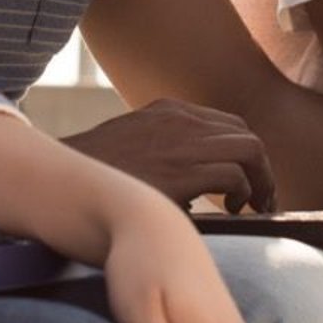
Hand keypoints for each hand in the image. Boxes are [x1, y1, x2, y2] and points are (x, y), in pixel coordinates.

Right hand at [64, 100, 277, 212]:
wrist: (60, 181)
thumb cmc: (93, 175)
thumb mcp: (131, 146)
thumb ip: (162, 153)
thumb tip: (190, 186)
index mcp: (169, 111)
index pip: (227, 124)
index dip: (244, 154)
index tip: (245, 182)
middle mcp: (180, 119)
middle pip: (245, 134)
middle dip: (262, 167)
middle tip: (261, 199)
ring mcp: (182, 142)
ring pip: (250, 149)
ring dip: (262, 180)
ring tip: (255, 206)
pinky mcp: (181, 172)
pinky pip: (234, 175)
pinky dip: (244, 193)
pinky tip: (233, 211)